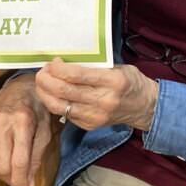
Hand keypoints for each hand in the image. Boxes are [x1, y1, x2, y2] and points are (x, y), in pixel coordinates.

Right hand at [0, 74, 54, 185]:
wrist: (20, 87)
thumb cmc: (37, 109)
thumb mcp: (45, 131)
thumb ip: (36, 158)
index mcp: (22, 122)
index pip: (18, 161)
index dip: (20, 181)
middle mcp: (2, 122)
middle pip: (2, 166)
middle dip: (11, 179)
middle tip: (19, 181)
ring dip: (2, 173)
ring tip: (13, 169)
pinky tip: (3, 156)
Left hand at [35, 59, 158, 131]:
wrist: (144, 107)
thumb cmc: (129, 82)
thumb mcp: (118, 67)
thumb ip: (94, 65)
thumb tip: (65, 60)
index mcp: (112, 81)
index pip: (77, 75)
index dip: (58, 69)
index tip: (52, 62)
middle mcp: (104, 101)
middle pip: (64, 91)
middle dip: (46, 80)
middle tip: (42, 72)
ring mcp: (96, 116)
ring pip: (60, 106)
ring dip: (45, 93)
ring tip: (42, 83)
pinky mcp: (90, 125)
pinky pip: (66, 114)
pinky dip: (55, 103)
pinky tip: (52, 94)